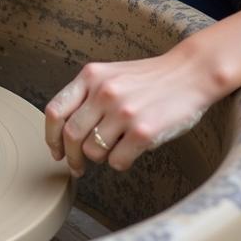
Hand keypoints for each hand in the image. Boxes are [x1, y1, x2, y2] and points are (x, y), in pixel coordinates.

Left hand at [45, 45, 214, 175]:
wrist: (190, 73)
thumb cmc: (149, 78)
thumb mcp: (110, 75)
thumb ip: (87, 95)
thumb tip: (65, 131)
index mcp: (90, 76)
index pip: (55, 111)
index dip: (50, 137)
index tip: (55, 151)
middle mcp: (103, 92)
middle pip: (70, 135)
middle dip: (70, 157)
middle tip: (76, 167)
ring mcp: (123, 112)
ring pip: (93, 151)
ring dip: (99, 158)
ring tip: (112, 151)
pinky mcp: (143, 131)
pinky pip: (117, 161)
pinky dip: (120, 162)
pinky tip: (130, 153)